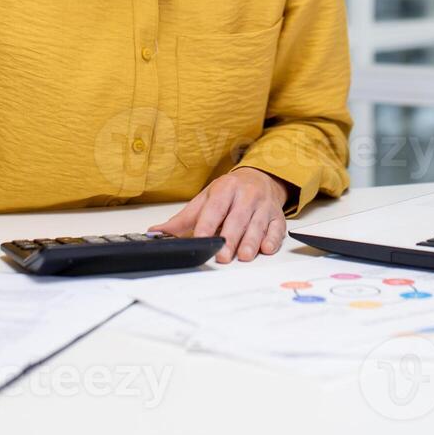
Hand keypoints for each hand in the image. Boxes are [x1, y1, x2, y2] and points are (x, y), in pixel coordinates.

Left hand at [149, 167, 288, 263]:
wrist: (259, 178)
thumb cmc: (229, 193)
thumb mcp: (205, 200)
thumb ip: (183, 220)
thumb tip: (156, 232)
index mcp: (225, 188)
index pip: (215, 208)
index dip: (207, 225)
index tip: (200, 239)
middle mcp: (246, 195)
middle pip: (237, 218)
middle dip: (230, 238)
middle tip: (222, 256)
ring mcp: (263, 205)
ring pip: (257, 224)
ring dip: (251, 241)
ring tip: (243, 256)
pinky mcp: (277, 216)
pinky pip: (277, 228)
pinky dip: (272, 239)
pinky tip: (265, 248)